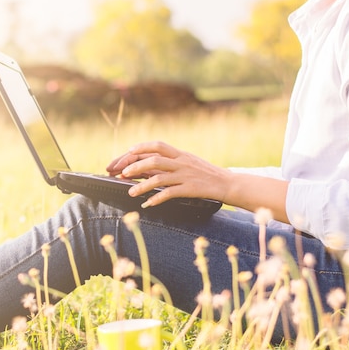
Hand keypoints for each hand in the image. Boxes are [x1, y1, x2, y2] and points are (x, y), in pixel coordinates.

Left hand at [106, 141, 232, 206]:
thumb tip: (145, 165)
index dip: (140, 148)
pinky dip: (156, 198)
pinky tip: (147, 203)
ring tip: (130, 192)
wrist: (227, 183)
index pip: (157, 145)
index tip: (127, 152)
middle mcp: (181, 162)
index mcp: (180, 153)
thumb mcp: (187, 162)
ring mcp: (185, 175)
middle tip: (121, 173)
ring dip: (141, 185)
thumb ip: (169, 162)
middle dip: (135, 166)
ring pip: (159, 178)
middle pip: (154, 160)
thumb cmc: (204, 174)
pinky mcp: (190, 189)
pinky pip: (170, 193)